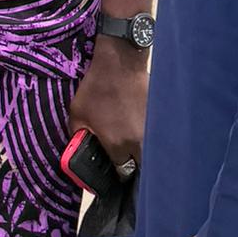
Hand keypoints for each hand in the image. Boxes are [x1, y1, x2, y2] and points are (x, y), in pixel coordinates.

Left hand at [69, 33, 147, 176]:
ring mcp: (152, 130)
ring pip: (152, 151)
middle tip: (128, 160)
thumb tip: (79, 149)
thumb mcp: (77, 113)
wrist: (120, 64)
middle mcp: (138, 141)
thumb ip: (77, 136)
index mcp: (117, 144)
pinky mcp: (159, 118)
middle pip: (142, 165)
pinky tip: (143, 130)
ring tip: (137, 147)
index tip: (116, 168)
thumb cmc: (96, 88)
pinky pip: (157, 135)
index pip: (123, 171)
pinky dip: (152, 137)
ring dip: (146, 152)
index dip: (119, 172)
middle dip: (136, 165)